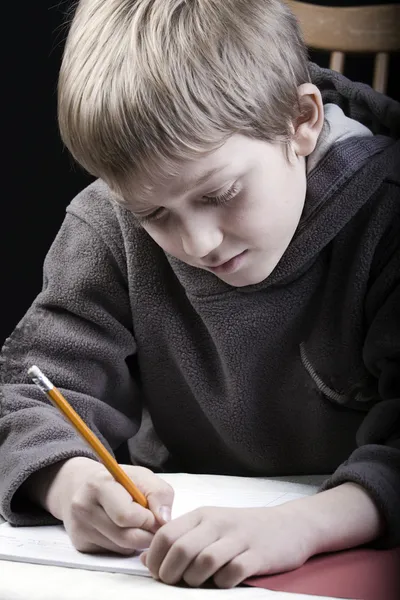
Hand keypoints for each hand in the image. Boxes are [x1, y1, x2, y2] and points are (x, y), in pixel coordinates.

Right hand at [28, 457, 173, 554]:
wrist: (84, 486)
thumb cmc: (119, 481)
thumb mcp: (142, 476)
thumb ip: (159, 493)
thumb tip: (164, 520)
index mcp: (98, 485)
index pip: (127, 515)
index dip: (148, 518)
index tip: (154, 514)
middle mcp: (84, 507)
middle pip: (125, 537)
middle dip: (146, 534)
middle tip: (152, 525)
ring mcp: (80, 528)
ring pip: (121, 548)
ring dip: (137, 540)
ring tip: (137, 523)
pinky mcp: (81, 544)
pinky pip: (113, 553)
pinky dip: (125, 545)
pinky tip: (122, 529)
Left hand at [141, 503, 314, 587]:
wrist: (289, 525)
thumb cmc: (242, 529)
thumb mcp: (209, 527)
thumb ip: (179, 539)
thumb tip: (145, 558)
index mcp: (202, 515)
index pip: (166, 534)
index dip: (155, 559)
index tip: (157, 574)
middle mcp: (218, 523)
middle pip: (181, 549)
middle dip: (170, 573)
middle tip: (173, 583)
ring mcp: (239, 538)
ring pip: (204, 562)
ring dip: (195, 580)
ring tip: (198, 583)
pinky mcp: (258, 555)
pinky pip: (232, 573)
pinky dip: (223, 583)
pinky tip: (224, 582)